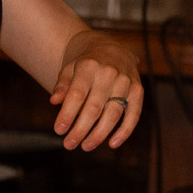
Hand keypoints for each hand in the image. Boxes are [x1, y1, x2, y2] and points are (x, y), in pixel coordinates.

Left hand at [51, 33, 142, 150]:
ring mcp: (126, 81)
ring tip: (85, 146)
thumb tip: (54, 101)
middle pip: (94, 107)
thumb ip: (62, 85)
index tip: (58, 130)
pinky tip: (112, 144)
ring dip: (99, 134)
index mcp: (89, 66)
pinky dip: (125, 131)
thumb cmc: (85, 63)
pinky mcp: (138, 90)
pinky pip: (134, 113)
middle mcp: (110, 74)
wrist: (110, 46)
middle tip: (69, 144)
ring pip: (113, 113)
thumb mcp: (69, 69)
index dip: (67, 114)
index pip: (77, 94)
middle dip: (80, 129)